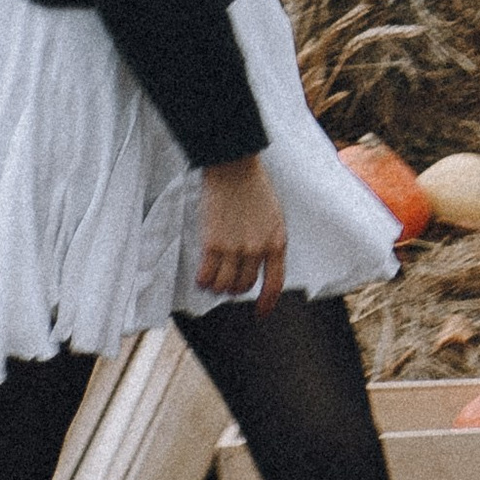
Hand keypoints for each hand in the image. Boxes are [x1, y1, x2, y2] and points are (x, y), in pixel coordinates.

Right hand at [197, 155, 286, 308]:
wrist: (234, 166)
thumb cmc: (254, 187)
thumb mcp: (274, 215)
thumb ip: (268, 240)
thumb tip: (258, 263)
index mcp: (277, 241)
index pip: (275, 283)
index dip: (267, 302)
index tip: (260, 313)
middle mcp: (257, 249)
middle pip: (244, 286)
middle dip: (235, 288)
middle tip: (228, 281)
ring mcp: (235, 248)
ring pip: (224, 286)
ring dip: (217, 286)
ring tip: (213, 278)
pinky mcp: (213, 244)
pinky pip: (206, 276)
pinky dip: (203, 280)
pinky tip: (202, 275)